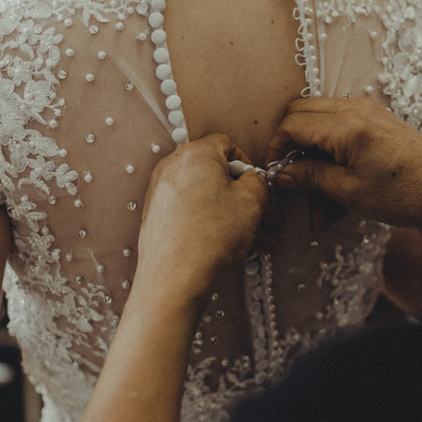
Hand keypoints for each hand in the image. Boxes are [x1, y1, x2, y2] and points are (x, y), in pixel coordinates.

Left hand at [135, 134, 268, 303]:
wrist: (174, 277)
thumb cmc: (210, 236)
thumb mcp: (253, 200)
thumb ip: (258, 181)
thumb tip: (252, 182)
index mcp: (195, 154)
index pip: (227, 144)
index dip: (248, 165)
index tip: (257, 184)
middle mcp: (172, 168)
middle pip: (217, 176)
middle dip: (245, 198)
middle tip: (263, 217)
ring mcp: (161, 194)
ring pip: (207, 198)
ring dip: (234, 216)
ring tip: (255, 241)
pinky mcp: (157, 219)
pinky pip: (192, 214)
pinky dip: (212, 225)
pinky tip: (231, 247)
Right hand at [267, 98, 421, 229]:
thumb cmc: (405, 195)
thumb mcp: (350, 193)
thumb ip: (310, 177)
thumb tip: (281, 172)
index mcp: (346, 125)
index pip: (291, 125)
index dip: (276, 149)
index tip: (277, 174)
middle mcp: (356, 108)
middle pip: (300, 111)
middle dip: (290, 144)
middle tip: (293, 178)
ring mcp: (369, 110)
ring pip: (319, 118)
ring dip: (312, 150)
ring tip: (320, 197)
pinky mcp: (378, 118)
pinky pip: (340, 124)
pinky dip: (331, 149)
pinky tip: (337, 183)